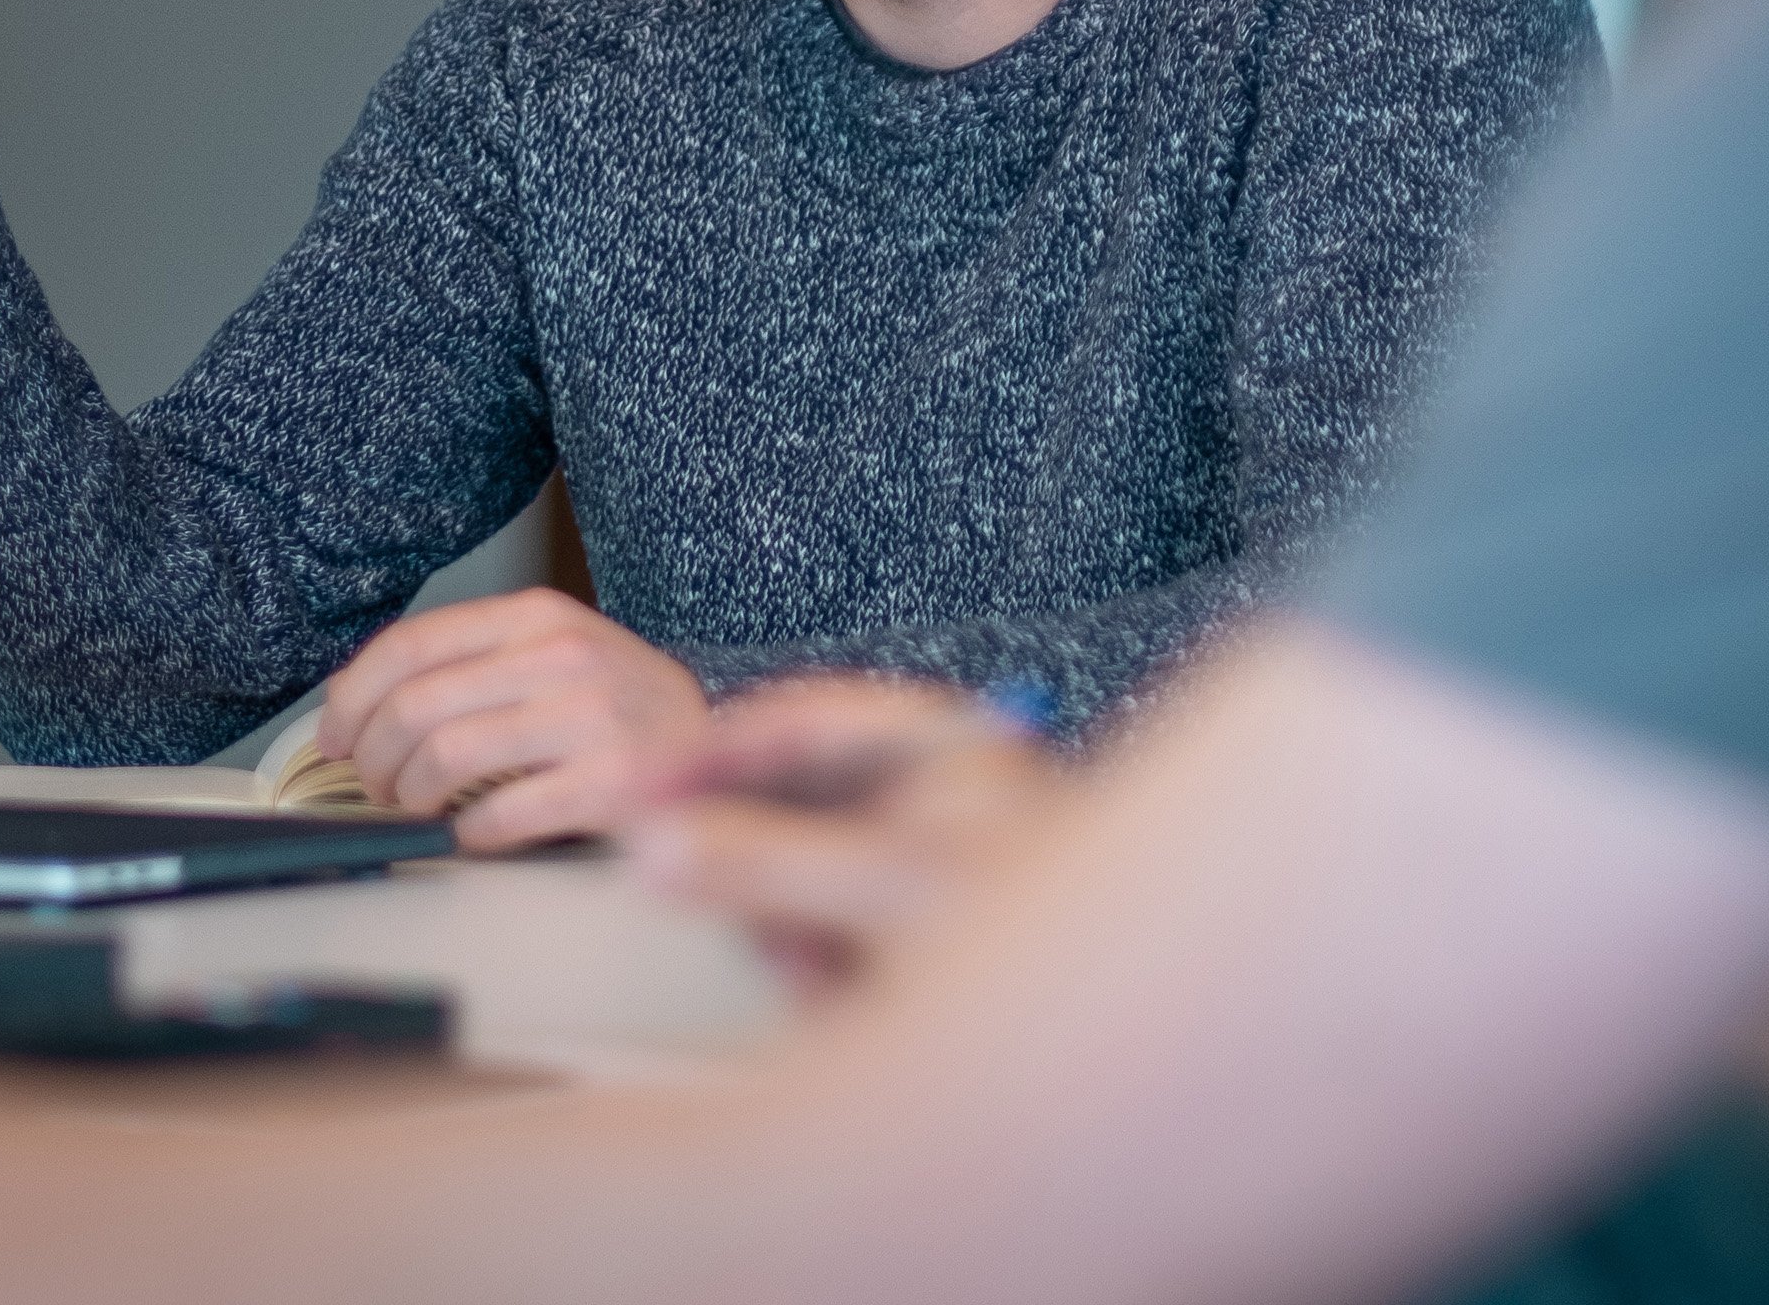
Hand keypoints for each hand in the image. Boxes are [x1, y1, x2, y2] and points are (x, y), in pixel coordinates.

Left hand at [315, 588, 710, 853]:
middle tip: (376, 787)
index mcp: (537, 615)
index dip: (351, 697)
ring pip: (444, 758)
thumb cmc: (619, 708)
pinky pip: (497, 816)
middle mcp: (562, 654)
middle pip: (415, 707)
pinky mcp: (610, 785)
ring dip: (410, 799)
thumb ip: (470, 664)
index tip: (334, 736)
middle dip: (373, 760)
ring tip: (419, 810)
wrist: (722, 748)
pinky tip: (472, 833)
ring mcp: (589, 718)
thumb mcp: (551, 654)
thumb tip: (356, 704)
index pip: (409, 645)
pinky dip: (465, 834)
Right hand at [625, 675, 1059, 991]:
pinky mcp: (897, 935)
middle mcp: (921, 792)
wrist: (1132, 1044)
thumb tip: (657, 849)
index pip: (798, 723)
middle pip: (781, 804)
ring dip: (785, 932)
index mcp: (938, 743)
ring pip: (789, 880)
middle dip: (754, 868)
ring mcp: (909, 865)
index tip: (635, 794)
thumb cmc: (1044, 935)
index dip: (710, 756)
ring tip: (823, 972)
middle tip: (732, 910)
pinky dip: (813, 972)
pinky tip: (843, 996)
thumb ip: (772, 867)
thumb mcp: (895, 888)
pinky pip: (815, 940)